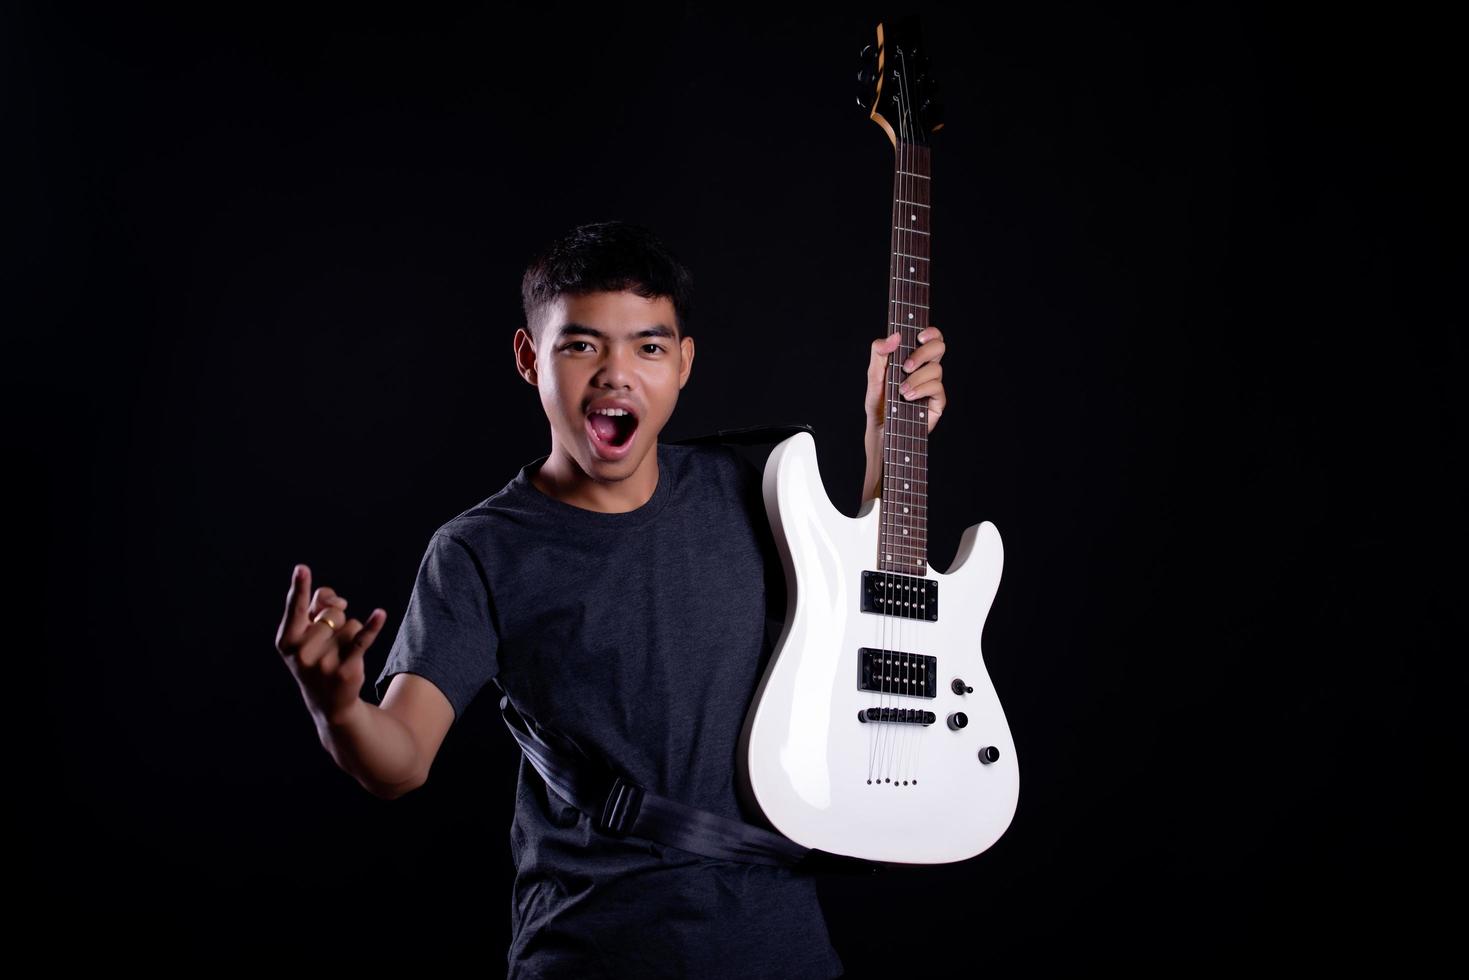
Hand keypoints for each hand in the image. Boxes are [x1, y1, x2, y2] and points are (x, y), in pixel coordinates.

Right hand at [275, 564, 386, 726]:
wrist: (329, 702)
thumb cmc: (317, 658)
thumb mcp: (308, 635)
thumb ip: (316, 609)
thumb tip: (335, 601)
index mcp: (286, 641)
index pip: (296, 608)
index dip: (300, 587)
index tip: (302, 568)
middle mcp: (301, 652)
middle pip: (332, 613)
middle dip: (337, 622)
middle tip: (329, 645)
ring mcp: (323, 662)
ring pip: (350, 624)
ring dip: (351, 634)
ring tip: (339, 656)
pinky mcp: (346, 669)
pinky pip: (362, 639)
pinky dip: (372, 626)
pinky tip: (380, 614)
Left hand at [865, 325, 945, 433]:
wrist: (880, 429)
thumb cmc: (879, 401)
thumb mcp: (874, 375)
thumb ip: (879, 353)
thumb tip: (894, 336)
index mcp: (913, 358)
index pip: (930, 337)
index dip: (931, 332)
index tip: (919, 336)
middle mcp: (926, 369)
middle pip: (939, 347)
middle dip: (923, 353)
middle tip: (906, 366)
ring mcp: (933, 384)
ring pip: (936, 368)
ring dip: (916, 377)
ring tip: (901, 390)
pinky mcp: (937, 401)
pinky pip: (937, 387)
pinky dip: (921, 389)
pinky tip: (908, 397)